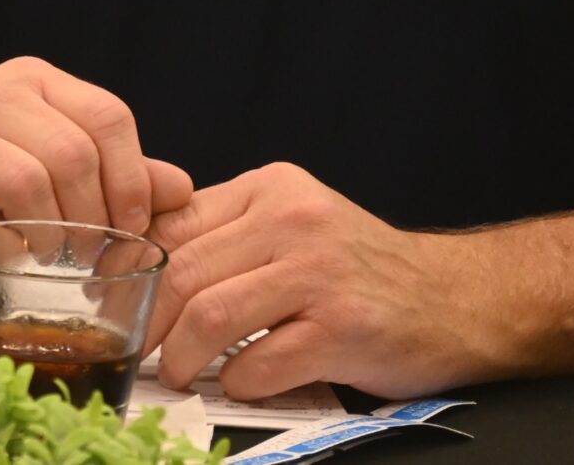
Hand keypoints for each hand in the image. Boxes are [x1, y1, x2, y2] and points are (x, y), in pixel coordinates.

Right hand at [0, 56, 192, 301]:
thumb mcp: (65, 178)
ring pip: (26, 181)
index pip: (106, 114)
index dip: (133, 179)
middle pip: (70, 151)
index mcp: (31, 80)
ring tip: (54, 261)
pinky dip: (6, 253)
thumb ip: (122, 178)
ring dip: (52, 237)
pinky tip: (12, 264)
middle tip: (92, 255)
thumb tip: (182, 188)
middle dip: (94, 216)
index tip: (132, 227)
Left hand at [147, 162, 472, 400]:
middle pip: (184, 272)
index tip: (112, 301)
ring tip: (179, 372)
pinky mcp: (344, 328)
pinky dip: (239, 381)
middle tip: (138, 347)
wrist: (460, 300)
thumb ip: (226, 231)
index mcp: (269, 189)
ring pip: (212, 314)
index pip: (174, 225)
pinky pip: (262, 362)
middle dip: (149, 320)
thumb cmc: (362, 270)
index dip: (133, 270)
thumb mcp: (292, 225)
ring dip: (183, 355)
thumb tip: (139, 255)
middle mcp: (292, 222)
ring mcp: (320, 274)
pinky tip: (240, 382)